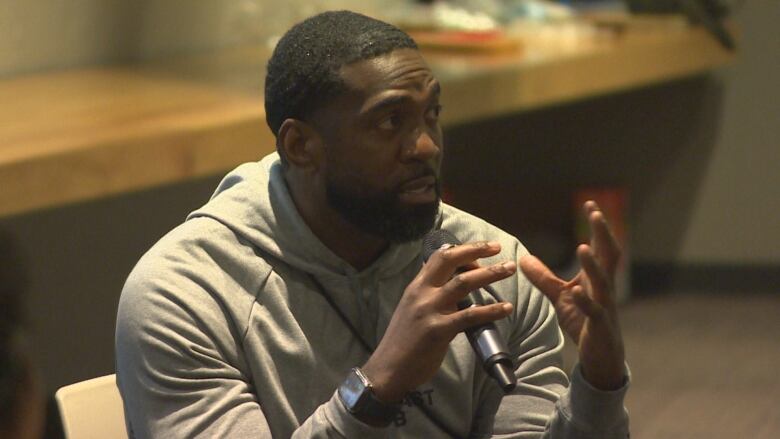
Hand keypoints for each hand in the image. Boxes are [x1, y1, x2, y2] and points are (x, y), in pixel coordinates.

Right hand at [363, 241, 515, 402]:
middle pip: (450, 260)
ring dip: (490, 273)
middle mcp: (421, 293)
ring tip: (509, 269)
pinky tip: (506, 308)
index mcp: (416, 287)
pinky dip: (491, 310)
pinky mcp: (438, 331)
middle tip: (497, 247)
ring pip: (463, 283)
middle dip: (476, 250)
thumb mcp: (411, 309)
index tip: (482, 248)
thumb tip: (449, 282)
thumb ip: (429, 295)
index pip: (439, 257)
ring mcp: (429, 311)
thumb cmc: (403, 341)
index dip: (462, 249)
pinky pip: (470, 316)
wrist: (388, 369)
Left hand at [519, 201, 625, 389]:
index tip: (590, 204)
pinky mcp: (600, 327)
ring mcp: (605, 307)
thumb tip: (523, 258)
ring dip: (593, 265)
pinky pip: (594, 312)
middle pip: (610, 257)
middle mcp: (605, 289)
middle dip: (604, 235)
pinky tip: (576, 291)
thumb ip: (544, 277)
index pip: (601, 246)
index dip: (597, 227)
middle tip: (596, 214)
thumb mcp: (561, 296)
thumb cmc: (585, 323)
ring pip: (603, 282)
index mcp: (597, 279)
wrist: (600, 358)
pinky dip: (586, 301)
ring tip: (582, 247)